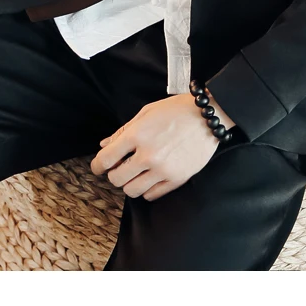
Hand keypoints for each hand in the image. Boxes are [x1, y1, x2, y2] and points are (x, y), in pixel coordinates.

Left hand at [90, 92, 234, 201]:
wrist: (207, 116)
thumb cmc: (176, 110)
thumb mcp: (146, 113)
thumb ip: (123, 131)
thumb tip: (104, 146)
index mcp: (138, 135)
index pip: (106, 159)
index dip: (97, 165)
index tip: (99, 166)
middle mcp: (149, 155)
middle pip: (117, 179)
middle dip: (114, 174)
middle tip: (120, 167)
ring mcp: (164, 169)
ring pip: (132, 191)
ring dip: (129, 183)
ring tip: (135, 173)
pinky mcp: (177, 179)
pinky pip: (152, 195)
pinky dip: (146, 189)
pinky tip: (149, 177)